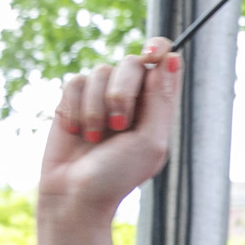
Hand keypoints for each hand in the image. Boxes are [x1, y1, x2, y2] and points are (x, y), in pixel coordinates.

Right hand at [38, 38, 183, 221]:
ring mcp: (101, 97)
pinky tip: (76, 132)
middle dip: (122, 92)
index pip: (164, 61)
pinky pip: (75, 82)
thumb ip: (161, 100)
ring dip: (96, 108)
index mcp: (156, 106)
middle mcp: (130, 97)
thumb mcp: (149, 142)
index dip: (158, 48)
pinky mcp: (73, 100)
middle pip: (130, 62)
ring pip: (100, 71)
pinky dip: (75, 108)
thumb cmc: (117, 176)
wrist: (74, 195)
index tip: (150, 54)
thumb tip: (171, 58)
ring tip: (94, 138)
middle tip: (119, 126)